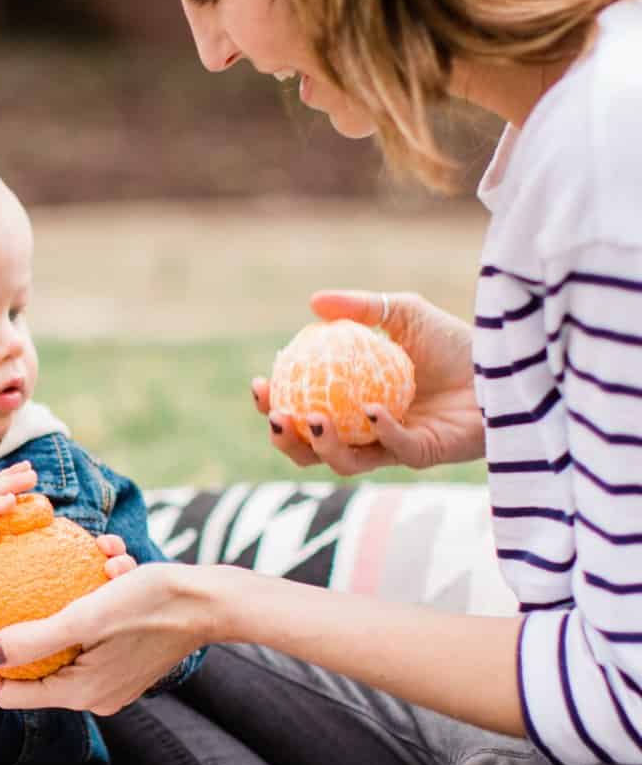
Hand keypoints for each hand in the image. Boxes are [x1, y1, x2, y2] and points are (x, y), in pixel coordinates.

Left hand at [0, 559, 202, 715]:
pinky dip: (94, 594)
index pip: (11, 693)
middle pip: (37, 666)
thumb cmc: (151, 604)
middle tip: (1, 591)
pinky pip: (95, 626)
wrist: (211, 601)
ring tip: (83, 559)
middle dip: (25, 624)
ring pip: (69, 637)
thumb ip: (35, 638)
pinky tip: (106, 556)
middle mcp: (95, 693)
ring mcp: (113, 675)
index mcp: (80, 693)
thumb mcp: (86, 615)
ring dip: (67, 598)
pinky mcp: (127, 653)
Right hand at [251, 289, 484, 475]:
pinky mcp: (424, 454)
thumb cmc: (454, 340)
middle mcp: (366, 431)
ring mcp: (393, 447)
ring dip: (322, 447)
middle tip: (275, 415)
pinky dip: (379, 432)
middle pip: (311, 449)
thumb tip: (313, 301)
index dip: (273, 403)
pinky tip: (371, 410)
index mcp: (350, 402)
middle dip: (284, 439)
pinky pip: (394, 450)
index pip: (301, 409)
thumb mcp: (404, 312)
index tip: (260, 383)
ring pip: (344, 462)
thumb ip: (360, 307)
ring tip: (313, 419)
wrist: (505, 364)